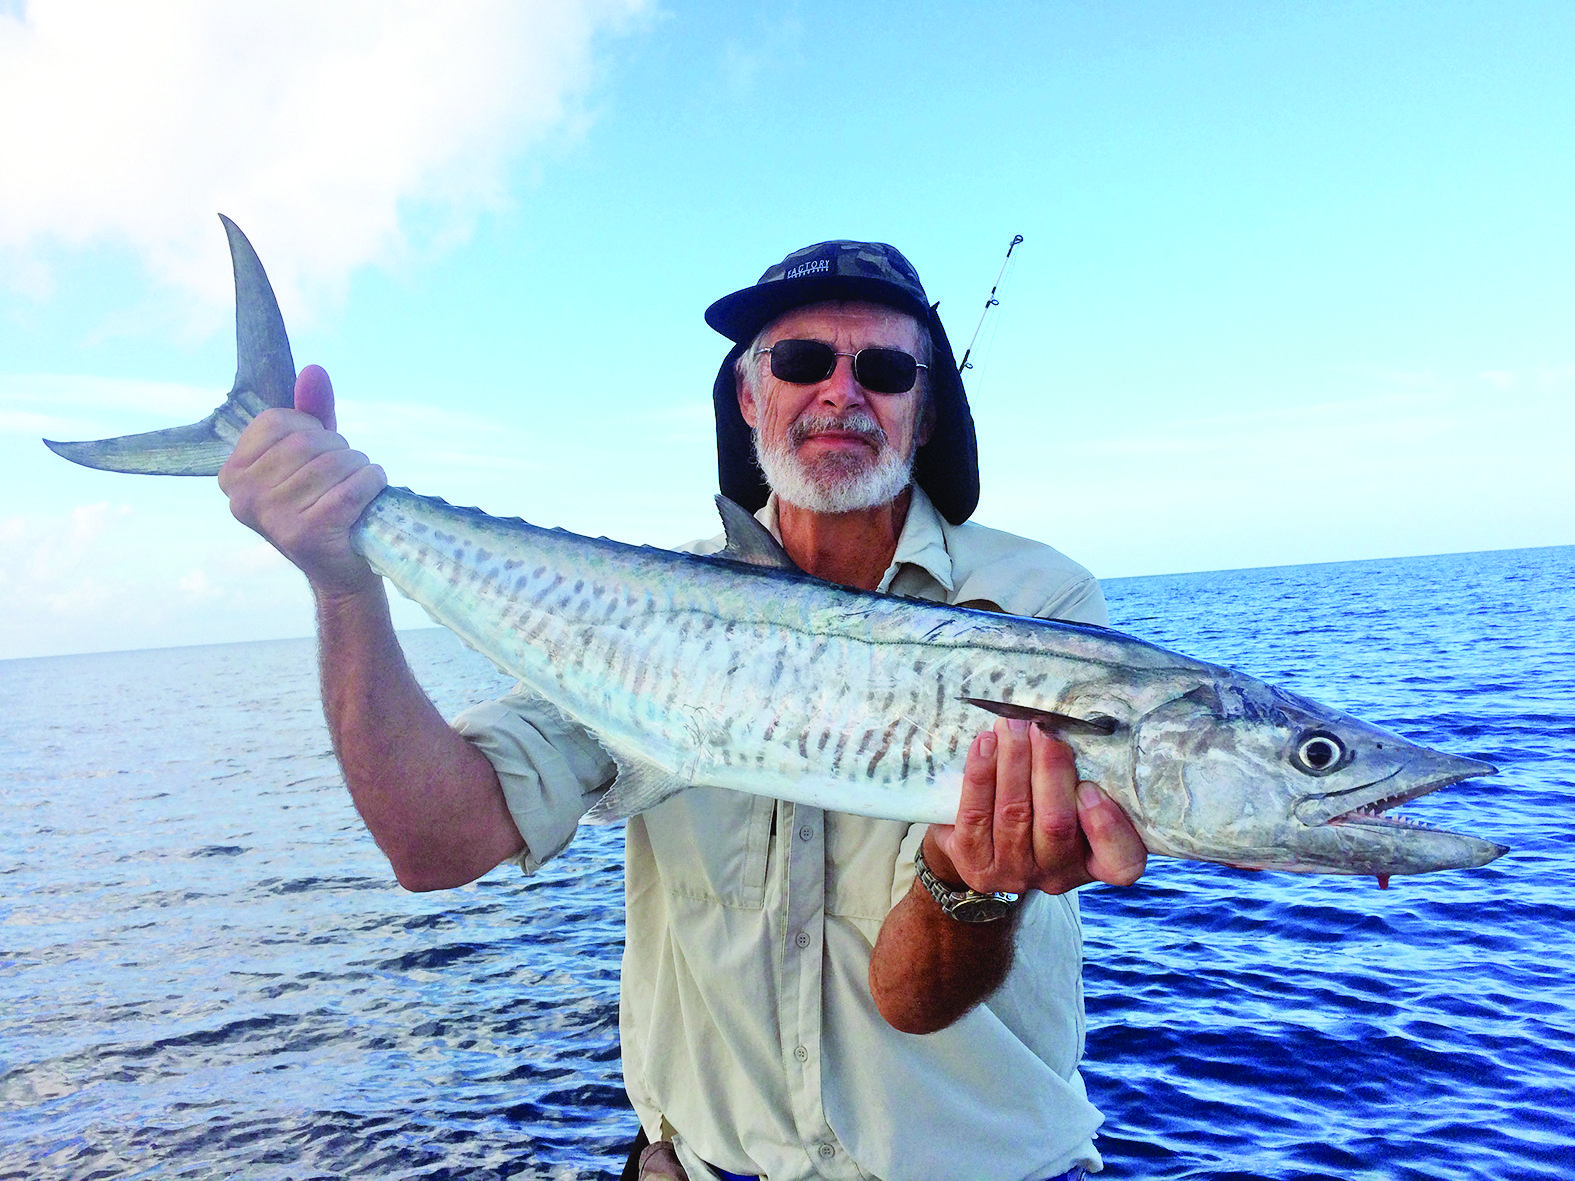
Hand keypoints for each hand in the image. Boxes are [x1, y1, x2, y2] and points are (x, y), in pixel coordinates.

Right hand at [218, 364, 386, 595]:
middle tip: (348, 470)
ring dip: (360, 466)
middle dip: (339, 449)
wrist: (337, 569)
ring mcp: (272, 517)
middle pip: (306, 442)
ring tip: (360, 481)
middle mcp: (244, 497)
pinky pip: (351, 489)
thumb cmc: (321, 503)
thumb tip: (313, 370)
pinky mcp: (306, 534)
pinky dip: (372, 483)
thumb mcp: (310, 456)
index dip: (309, 427)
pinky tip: (373, 489)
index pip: (275, 421)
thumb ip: (309, 413)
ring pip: (332, 464)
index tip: (320, 450)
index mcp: (233, 474)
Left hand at [926, 718, 1146, 895]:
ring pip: (1014, 814)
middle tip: (1042, 727)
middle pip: (1057, 825)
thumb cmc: (1039, 806)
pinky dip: (981, 775)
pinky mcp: (975, 865)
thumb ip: (1081, 775)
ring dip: (1012, 761)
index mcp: (1095, 862)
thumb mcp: (1070, 798)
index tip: (1091, 789)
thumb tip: (1071, 725)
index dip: (1108, 828)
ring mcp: (1014, 873)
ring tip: (1010, 725)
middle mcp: (1058, 874)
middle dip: (1050, 769)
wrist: (979, 842)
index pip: (1121, 863)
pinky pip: (975, 815)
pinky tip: (985, 744)